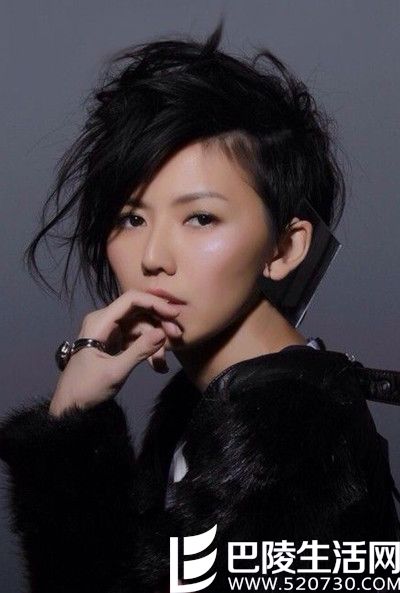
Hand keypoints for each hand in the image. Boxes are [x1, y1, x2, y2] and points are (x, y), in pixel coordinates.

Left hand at [49, 289, 182, 415]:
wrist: (70, 406)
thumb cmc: (87, 388)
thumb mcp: (115, 371)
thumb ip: (140, 351)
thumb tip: (163, 333)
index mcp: (100, 321)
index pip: (131, 300)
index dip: (155, 303)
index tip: (175, 315)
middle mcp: (106, 320)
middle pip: (139, 312)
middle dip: (159, 324)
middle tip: (177, 337)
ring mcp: (111, 331)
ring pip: (141, 328)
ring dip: (155, 344)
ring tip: (162, 365)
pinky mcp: (115, 343)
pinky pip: (137, 340)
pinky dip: (148, 351)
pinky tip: (157, 366)